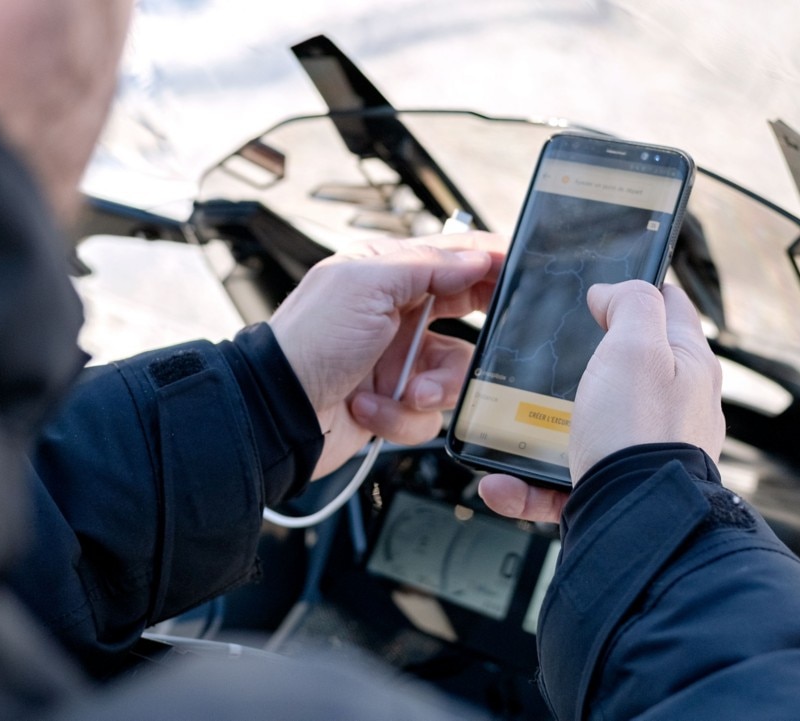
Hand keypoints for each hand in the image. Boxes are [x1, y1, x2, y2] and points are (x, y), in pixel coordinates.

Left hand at [268, 233, 504, 478]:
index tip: (522, 268)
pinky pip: (430, 413)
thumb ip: (426, 266)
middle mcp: (398, 314)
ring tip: (406, 391)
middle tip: (494, 334)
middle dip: (479, 329)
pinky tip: (370, 408)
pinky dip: (403, 415)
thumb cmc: (307, 341)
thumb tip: (475, 258)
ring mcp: (399, 360)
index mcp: (388, 273)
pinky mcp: (396, 403)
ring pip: (456, 373)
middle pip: (468, 312)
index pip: (454, 256)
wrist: (277, 413)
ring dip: (434, 386)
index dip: (490, 260)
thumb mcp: (365, 285)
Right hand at [478, 281, 723, 522]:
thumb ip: (630, 302)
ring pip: (584, 429)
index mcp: (688, 366)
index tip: (600, 294)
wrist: (635, 520)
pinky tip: (501, 481)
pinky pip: (560, 482)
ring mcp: (644, 452)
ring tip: (507, 429)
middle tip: (546, 362)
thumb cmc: (641, 432)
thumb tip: (611, 292)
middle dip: (580, 366)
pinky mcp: (614, 491)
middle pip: (623, 370)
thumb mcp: (637, 344)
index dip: (634, 293)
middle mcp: (673, 410)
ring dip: (539, 430)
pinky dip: (526, 483)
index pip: (669, 309)